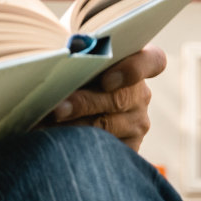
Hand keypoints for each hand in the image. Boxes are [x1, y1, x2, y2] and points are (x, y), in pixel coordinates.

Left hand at [47, 45, 165, 151]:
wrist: (65, 100)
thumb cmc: (71, 71)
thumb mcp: (75, 57)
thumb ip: (78, 51)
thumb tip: (73, 52)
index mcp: (136, 61)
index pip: (152, 61)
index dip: (133, 69)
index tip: (106, 80)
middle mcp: (140, 94)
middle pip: (120, 98)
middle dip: (86, 103)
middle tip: (58, 108)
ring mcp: (137, 123)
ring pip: (108, 126)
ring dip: (75, 125)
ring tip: (47, 124)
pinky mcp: (126, 148)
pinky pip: (104, 149)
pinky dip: (79, 144)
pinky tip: (57, 140)